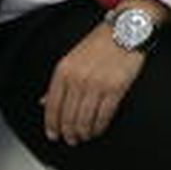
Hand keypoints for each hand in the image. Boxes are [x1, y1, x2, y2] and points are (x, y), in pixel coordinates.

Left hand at [40, 22, 145, 145]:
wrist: (126, 30)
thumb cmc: (100, 43)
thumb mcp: (72, 59)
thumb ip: (58, 82)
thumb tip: (44, 102)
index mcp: (63, 70)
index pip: (52, 106)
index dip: (52, 125)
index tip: (54, 135)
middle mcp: (78, 78)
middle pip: (68, 117)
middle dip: (69, 133)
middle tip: (72, 139)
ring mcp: (97, 84)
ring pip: (84, 120)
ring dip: (84, 132)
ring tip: (85, 135)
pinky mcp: (116, 88)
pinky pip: (104, 116)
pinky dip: (99, 127)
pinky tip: (98, 129)